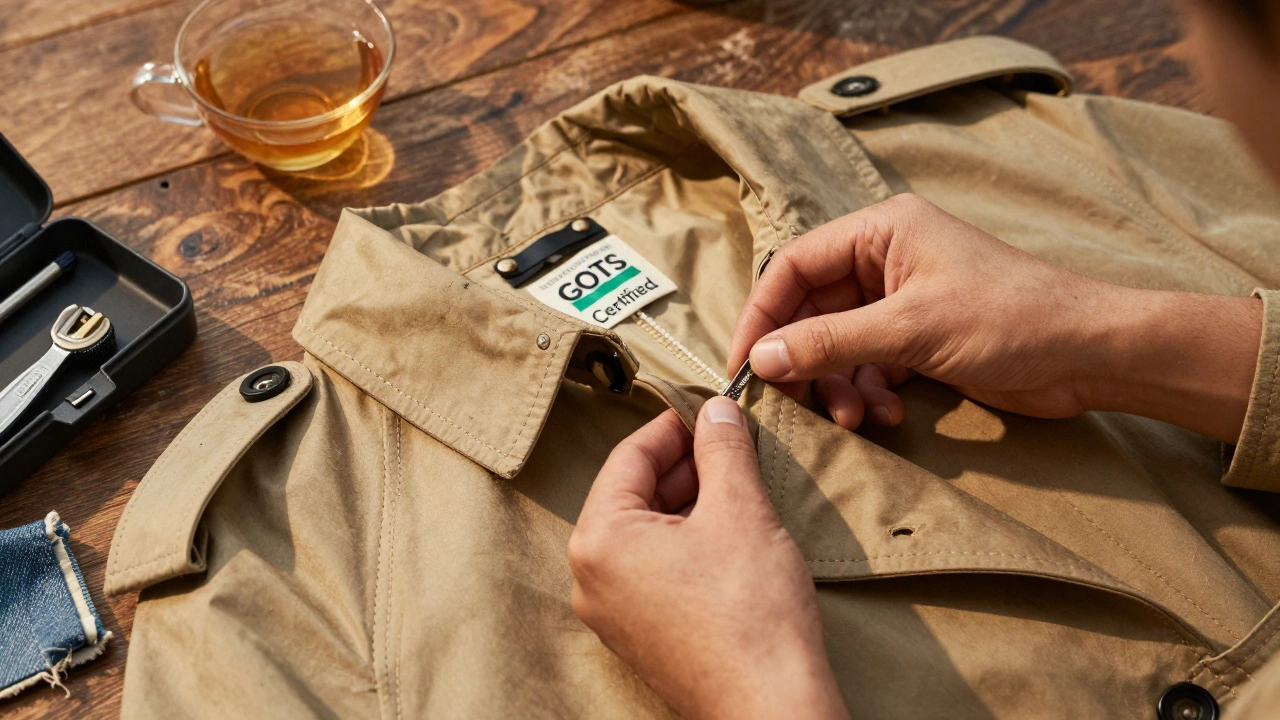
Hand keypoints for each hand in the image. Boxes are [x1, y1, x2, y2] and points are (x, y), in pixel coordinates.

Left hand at [568, 398, 847, 719]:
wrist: (770, 707)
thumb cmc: (751, 614)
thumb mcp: (740, 509)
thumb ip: (722, 449)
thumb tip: (716, 409)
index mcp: (599, 540)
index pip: (629, 457)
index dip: (675, 425)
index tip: (711, 409)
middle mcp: (591, 578)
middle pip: (634, 494)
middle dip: (685, 466)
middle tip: (732, 444)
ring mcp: (613, 612)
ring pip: (646, 531)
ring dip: (690, 502)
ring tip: (739, 486)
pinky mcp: (641, 635)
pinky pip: (655, 569)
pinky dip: (687, 541)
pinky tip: (730, 532)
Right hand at [728, 194, 1261, 443]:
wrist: (1089, 354)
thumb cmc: (1008, 319)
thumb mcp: (909, 330)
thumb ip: (829, 342)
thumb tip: (760, 358)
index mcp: (880, 230)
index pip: (794, 266)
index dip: (762, 315)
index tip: (743, 365)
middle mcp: (886, 257)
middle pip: (812, 309)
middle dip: (806, 360)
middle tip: (796, 405)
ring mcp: (903, 298)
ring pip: (838, 343)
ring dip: (839, 384)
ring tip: (856, 418)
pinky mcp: (920, 336)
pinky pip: (869, 363)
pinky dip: (869, 391)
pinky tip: (889, 415)